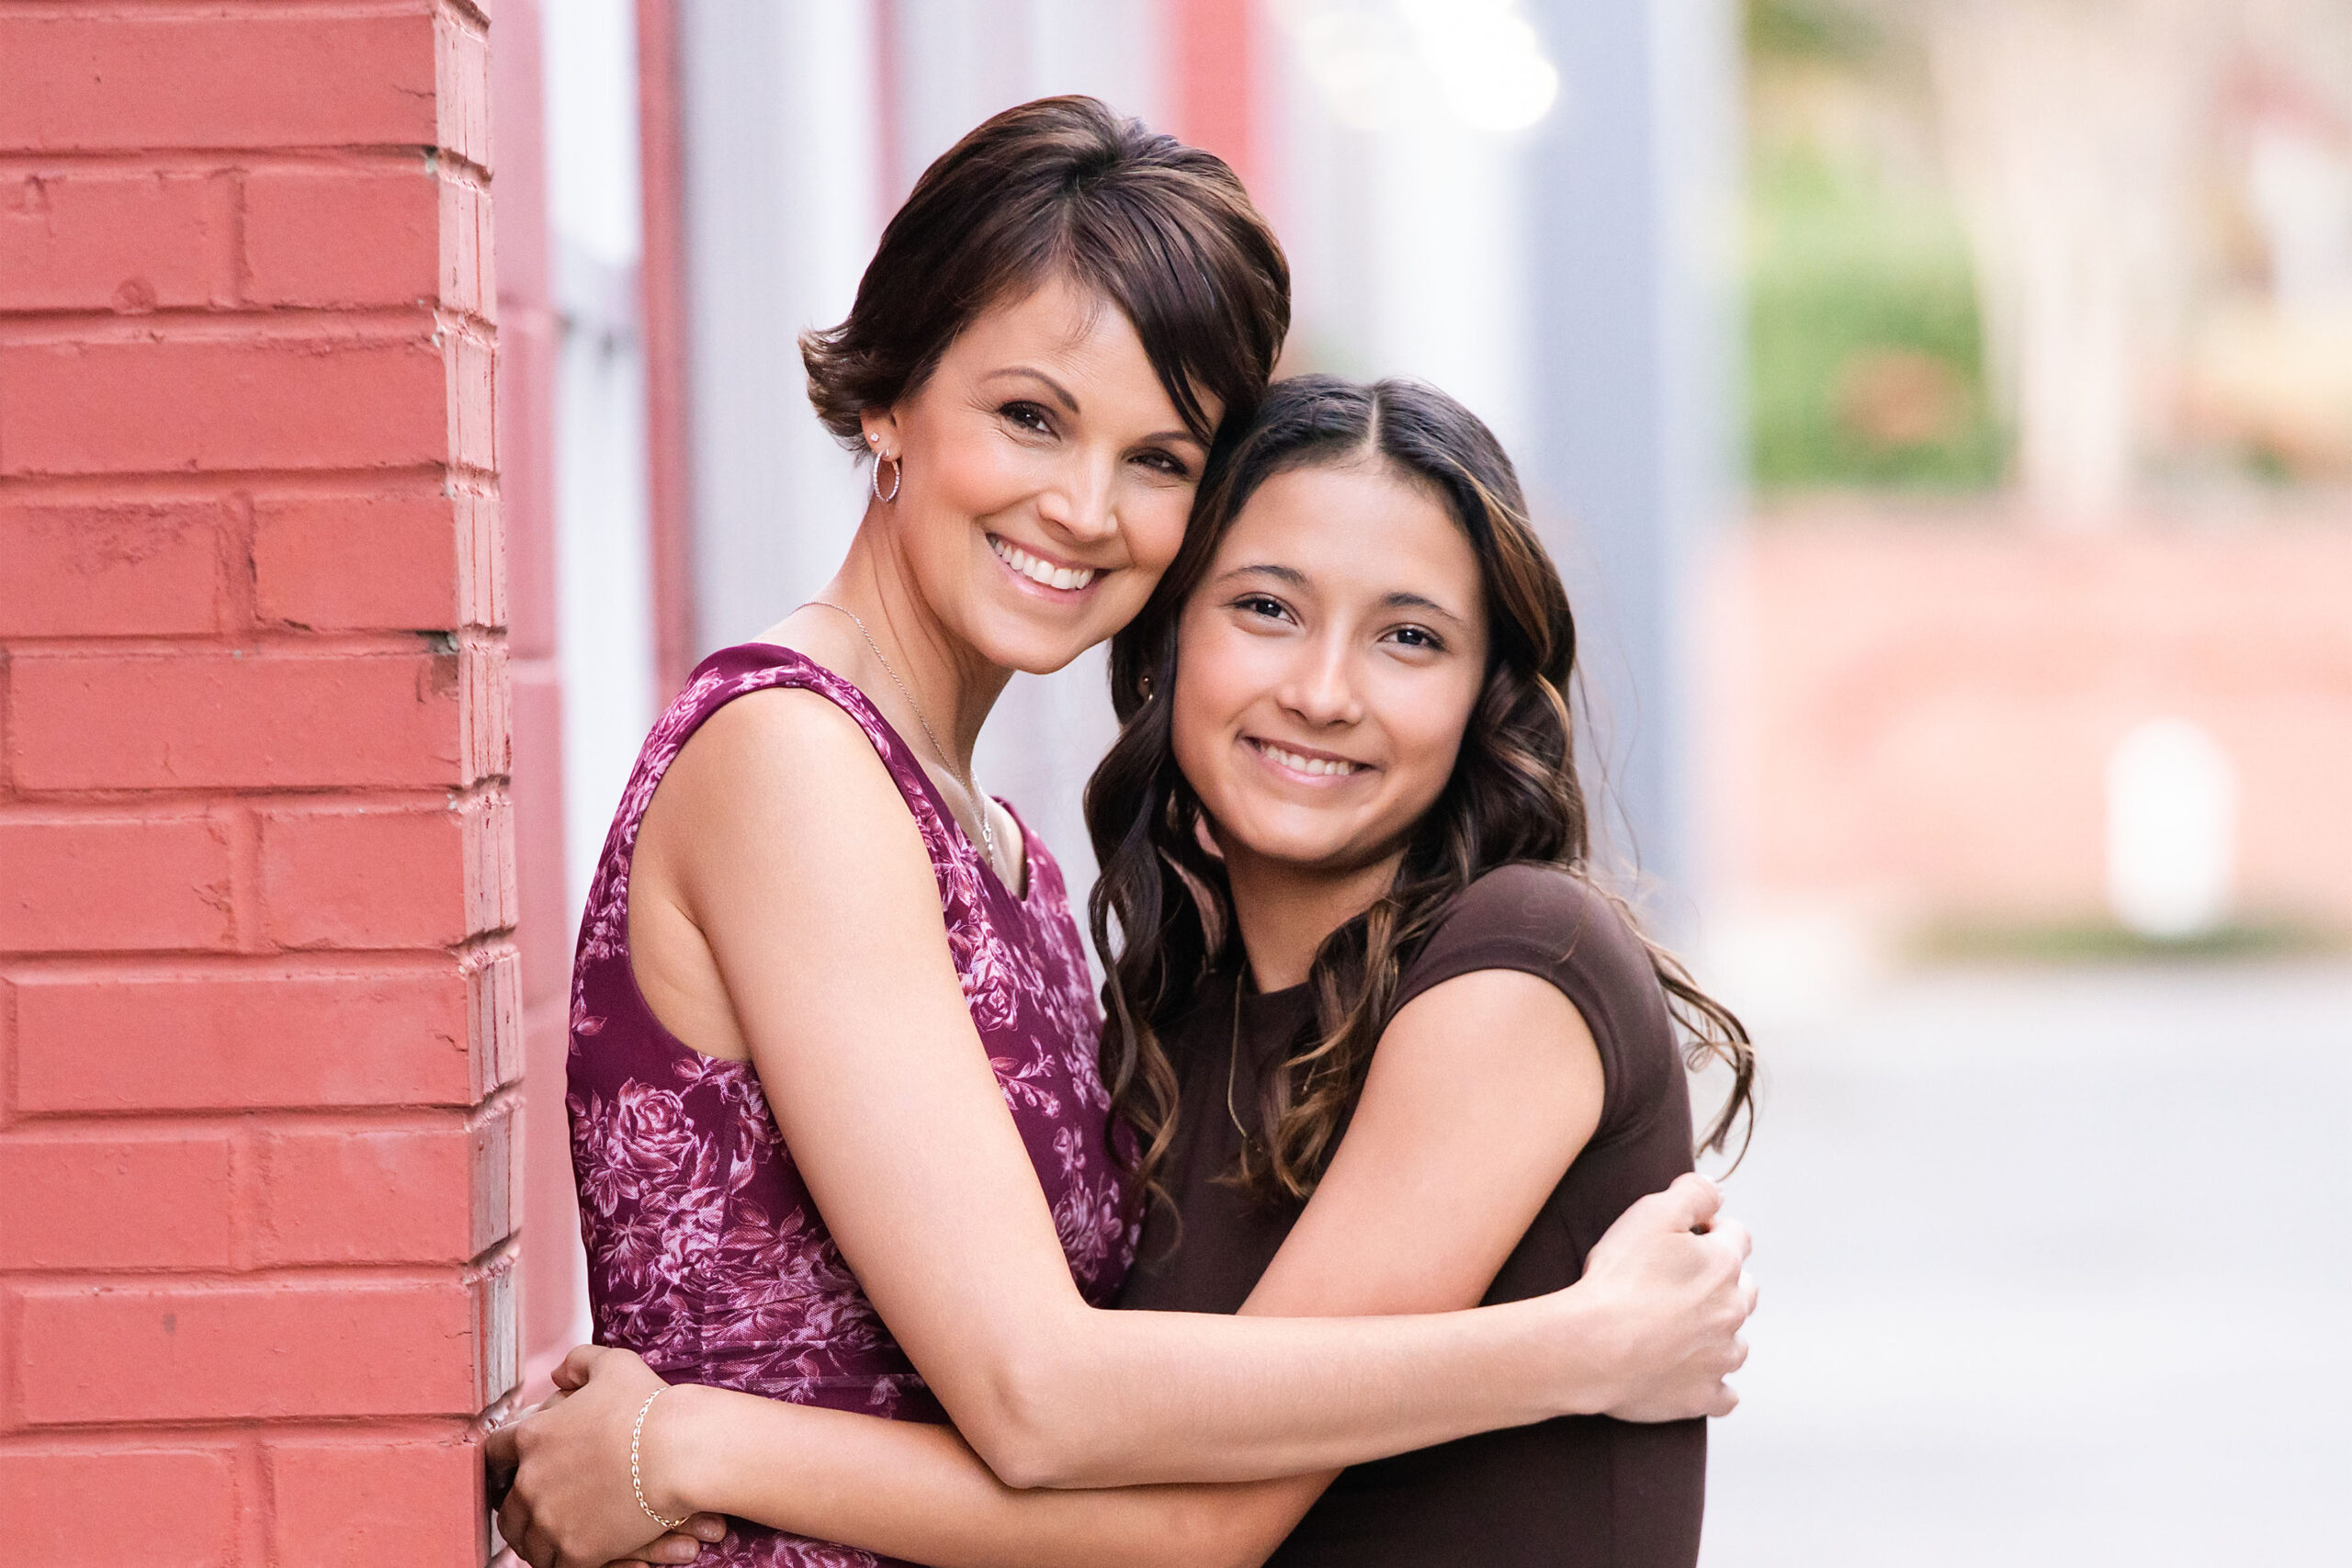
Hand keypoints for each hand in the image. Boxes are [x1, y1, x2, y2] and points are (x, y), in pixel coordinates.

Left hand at [483, 1345, 728, 1567]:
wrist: (678, 1453)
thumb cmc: (647, 1407)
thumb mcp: (613, 1365)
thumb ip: (579, 1362)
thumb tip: (559, 1374)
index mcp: (532, 1436)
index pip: (493, 1454)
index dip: (503, 1462)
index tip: (514, 1470)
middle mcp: (531, 1481)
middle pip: (506, 1507)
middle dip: (518, 1508)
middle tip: (539, 1509)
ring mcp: (550, 1520)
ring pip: (525, 1540)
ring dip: (537, 1537)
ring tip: (555, 1534)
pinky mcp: (574, 1551)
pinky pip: (552, 1564)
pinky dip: (560, 1559)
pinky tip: (575, 1551)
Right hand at [1569, 1172, 1755, 1421]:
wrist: (1593, 1347)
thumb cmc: (1618, 1278)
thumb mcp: (1651, 1213)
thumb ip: (1692, 1192)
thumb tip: (1717, 1190)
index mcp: (1723, 1265)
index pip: (1737, 1236)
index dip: (1711, 1230)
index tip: (1684, 1237)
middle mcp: (1732, 1312)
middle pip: (1744, 1289)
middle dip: (1721, 1282)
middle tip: (1677, 1283)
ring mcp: (1720, 1359)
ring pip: (1736, 1342)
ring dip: (1718, 1334)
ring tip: (1681, 1330)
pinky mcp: (1702, 1396)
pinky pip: (1724, 1395)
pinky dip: (1713, 1385)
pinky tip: (1691, 1375)